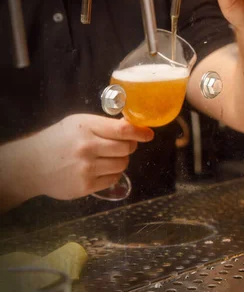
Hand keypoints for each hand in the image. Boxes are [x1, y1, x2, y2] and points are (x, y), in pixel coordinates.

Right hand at [27, 114, 153, 199]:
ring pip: (122, 164)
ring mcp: (86, 168)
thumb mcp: (77, 124)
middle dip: (129, 146)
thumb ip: (104, 125)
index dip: (140, 132)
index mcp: (86, 127)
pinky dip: (112, 174)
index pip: (123, 129)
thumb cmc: (57, 140)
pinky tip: (100, 169)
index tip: (148, 134)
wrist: (30, 165)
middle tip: (121, 146)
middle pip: (127, 148)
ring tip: (106, 158)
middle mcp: (87, 147)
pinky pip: (114, 179)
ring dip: (120, 160)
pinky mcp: (85, 186)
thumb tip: (133, 126)